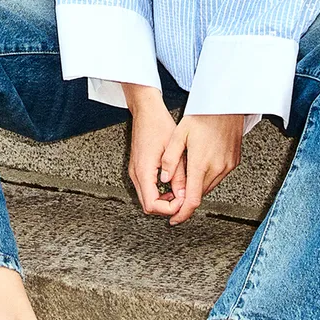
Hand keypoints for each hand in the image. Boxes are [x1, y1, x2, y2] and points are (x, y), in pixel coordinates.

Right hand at [124, 88, 187, 218]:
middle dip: (167, 207)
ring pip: (147, 199)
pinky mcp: (138, 169)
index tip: (183, 202)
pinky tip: (172, 185)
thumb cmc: (158, 124)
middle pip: (148, 206)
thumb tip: (184, 195)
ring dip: (164, 201)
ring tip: (180, 192)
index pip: (152, 205)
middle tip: (183, 199)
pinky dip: (160, 193)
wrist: (146, 111)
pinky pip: (147, 189)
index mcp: (144, 170)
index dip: (169, 208)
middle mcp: (136, 174)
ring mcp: (135, 172)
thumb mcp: (175, 150)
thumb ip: (179, 175)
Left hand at [158, 113, 243, 225]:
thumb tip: (164, 180)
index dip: (182, 214)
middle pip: (198, 195)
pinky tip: (199, 167)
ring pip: (208, 187)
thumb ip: (170, 159)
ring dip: (195, 188)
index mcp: (200, 164)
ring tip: (184, 179)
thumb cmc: (203, 116)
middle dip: (185, 200)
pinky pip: (217, 178)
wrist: (227, 105)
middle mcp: (216, 169)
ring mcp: (227, 167)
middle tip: (172, 196)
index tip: (174, 220)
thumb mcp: (179, 134)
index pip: (191, 200)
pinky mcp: (233, 163)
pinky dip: (206, 178)